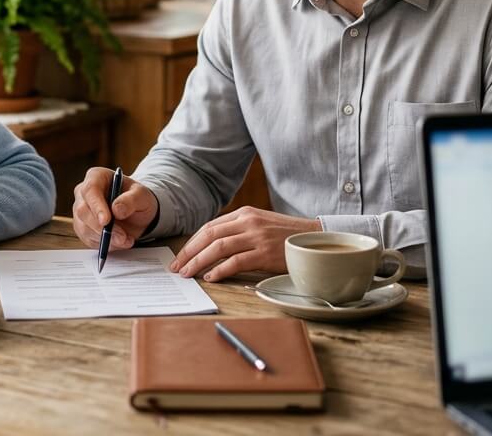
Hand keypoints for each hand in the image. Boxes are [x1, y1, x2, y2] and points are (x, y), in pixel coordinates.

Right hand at [71, 166, 158, 252]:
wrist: (137, 213)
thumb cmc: (137, 199)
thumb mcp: (142, 196)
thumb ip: (131, 200)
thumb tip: (116, 209)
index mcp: (96, 177)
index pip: (90, 190)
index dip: (96, 206)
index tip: (106, 221)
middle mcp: (84, 193)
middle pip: (83, 211)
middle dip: (102, 227)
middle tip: (121, 237)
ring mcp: (81, 211)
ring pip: (84, 228)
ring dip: (106, 238)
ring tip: (126, 240)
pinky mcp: (83, 227)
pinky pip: (88, 239)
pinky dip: (104, 244)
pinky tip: (119, 242)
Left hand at [169, 207, 320, 281]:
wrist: (315, 240)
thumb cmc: (285, 236)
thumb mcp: (260, 225)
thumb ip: (238, 230)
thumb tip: (211, 246)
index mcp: (244, 213)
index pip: (209, 227)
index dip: (192, 242)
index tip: (180, 256)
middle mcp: (248, 222)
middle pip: (209, 235)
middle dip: (189, 252)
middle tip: (177, 267)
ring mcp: (257, 237)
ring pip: (218, 248)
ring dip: (199, 262)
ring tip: (188, 274)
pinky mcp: (265, 253)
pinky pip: (236, 261)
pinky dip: (220, 270)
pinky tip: (211, 277)